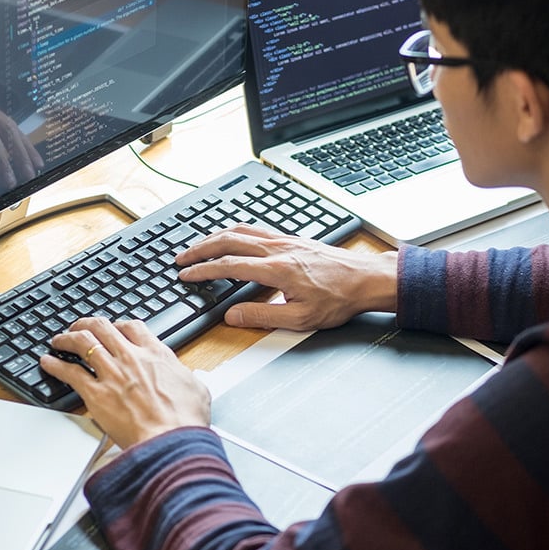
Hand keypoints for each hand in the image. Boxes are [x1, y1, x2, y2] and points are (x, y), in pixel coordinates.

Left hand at [40, 317, 210, 448]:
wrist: (171, 441)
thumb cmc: (185, 421)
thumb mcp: (196, 388)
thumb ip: (184, 376)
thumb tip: (186, 377)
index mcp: (156, 355)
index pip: (133, 327)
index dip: (119, 324)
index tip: (114, 328)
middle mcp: (131, 358)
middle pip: (103, 327)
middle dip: (87, 324)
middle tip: (80, 327)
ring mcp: (112, 374)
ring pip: (83, 342)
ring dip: (67, 338)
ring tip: (59, 340)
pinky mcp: (96, 394)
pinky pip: (70, 372)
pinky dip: (55, 365)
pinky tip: (47, 362)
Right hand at [175, 224, 398, 330]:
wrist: (367, 279)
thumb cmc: (339, 300)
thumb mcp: (300, 319)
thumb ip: (262, 317)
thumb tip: (232, 315)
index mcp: (277, 269)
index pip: (229, 266)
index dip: (203, 270)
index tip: (186, 275)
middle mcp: (278, 249)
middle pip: (228, 240)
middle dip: (200, 249)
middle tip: (182, 259)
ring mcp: (285, 240)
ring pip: (241, 231)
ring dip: (215, 237)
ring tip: (199, 247)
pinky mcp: (293, 239)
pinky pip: (256, 230)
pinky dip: (235, 232)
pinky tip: (232, 238)